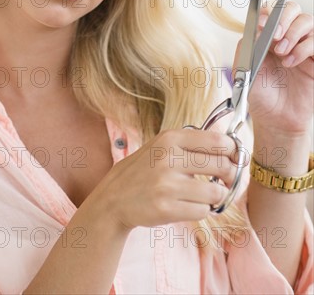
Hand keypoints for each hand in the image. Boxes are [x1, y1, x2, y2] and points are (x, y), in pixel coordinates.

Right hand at [90, 129, 236, 230]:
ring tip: (205, 194)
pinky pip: (201, 211)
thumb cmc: (146, 169)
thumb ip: (193, 143)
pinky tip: (188, 204)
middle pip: (222, 166)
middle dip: (231, 175)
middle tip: (228, 179)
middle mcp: (169, 159)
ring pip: (215, 193)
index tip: (236, 157)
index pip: (217, 141)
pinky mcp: (166, 208)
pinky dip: (200, 210)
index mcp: (170, 138)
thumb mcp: (163, 145)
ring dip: (215, 196)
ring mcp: (167, 185)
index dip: (233, 150)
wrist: (114, 197)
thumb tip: (233, 148)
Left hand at [234, 1, 313, 135]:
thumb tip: (255, 28)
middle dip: (284, 18)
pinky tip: (292, 61)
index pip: (271, 11)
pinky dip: (304, 47)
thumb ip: (246, 47)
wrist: (275, 119)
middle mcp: (286, 37)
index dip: (268, 13)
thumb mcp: (244, 70)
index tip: (262, 24)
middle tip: (275, 36)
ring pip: (307, 21)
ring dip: (293, 34)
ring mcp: (303, 46)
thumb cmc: (260, 95)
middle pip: (292, 9)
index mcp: (267, 36)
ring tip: (282, 53)